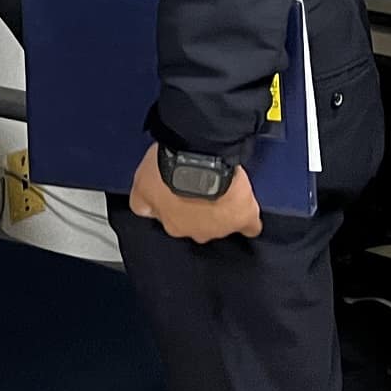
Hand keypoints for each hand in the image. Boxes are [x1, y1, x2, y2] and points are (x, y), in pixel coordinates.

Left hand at [128, 144, 261, 243]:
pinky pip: (250, 226)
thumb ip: (141, 202)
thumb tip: (143, 211)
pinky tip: (247, 214)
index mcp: (173, 224)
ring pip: (222, 224)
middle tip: (200, 186)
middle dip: (199, 209)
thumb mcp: (142, 184)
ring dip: (221, 209)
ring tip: (222, 188)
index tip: (178, 191)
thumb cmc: (170, 167)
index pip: (175, 221)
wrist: (201, 159)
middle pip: (199, 226)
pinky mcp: (244, 218)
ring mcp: (222, 227)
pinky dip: (248, 221)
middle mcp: (197, 232)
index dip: (177, 204)